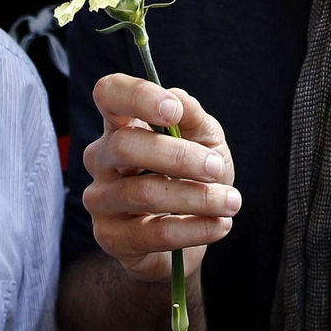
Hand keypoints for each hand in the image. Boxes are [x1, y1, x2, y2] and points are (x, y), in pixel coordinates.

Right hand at [81, 75, 239, 283]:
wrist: (190, 236)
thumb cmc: (193, 177)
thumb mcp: (204, 141)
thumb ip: (193, 118)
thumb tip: (178, 99)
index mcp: (121, 124)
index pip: (108, 93)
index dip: (136, 96)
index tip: (173, 111)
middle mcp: (101, 158)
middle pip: (126, 146)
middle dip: (180, 157)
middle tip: (217, 169)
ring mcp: (100, 199)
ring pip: (143, 193)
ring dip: (197, 197)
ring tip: (230, 202)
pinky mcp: (110, 237)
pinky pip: (153, 233)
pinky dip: (194, 229)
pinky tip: (219, 225)